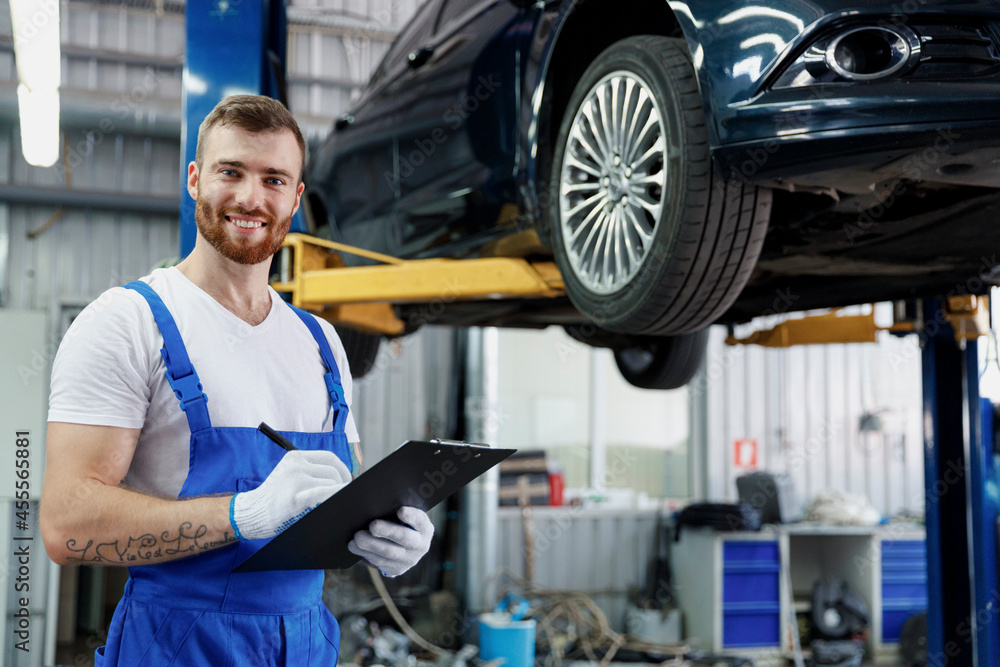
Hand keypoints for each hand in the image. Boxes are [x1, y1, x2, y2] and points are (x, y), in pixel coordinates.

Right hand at [230, 450, 351, 539]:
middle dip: (343, 483)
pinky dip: (336, 496)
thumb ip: (309, 470)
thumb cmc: (274, 496)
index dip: (343, 468)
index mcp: (295, 457)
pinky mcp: (297, 498)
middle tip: (344, 494)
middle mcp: (296, 465)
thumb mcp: (289, 474)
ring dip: (338, 492)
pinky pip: (325, 493)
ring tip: (337, 500)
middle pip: (332, 470)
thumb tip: (340, 476)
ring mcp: (296, 480)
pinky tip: (341, 501)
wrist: (252, 512)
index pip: (328, 457)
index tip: (347, 479)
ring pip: (331, 482)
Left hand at [348, 506, 433, 576]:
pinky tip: (355, 546)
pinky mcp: (396, 569)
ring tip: (356, 538)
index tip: (400, 510)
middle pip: (403, 538)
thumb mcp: (403, 516)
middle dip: (387, 531)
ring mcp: (409, 560)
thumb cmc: (400, 522)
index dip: (412, 516)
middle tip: (372, 525)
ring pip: (388, 552)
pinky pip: (379, 562)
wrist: (404, 546)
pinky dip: (365, 553)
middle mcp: (420, 546)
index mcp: (425, 529)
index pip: (421, 521)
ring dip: (370, 544)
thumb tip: (378, 503)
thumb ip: (395, 509)